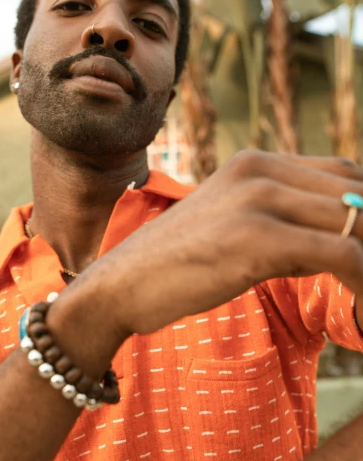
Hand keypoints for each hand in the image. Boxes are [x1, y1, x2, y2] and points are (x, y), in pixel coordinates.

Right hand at [50, 152, 362, 373]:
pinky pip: (339, 253)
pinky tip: (361, 297)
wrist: (121, 285)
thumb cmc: (177, 265)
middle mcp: (259, 170)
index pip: (343, 173)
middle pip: (356, 191)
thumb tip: (342, 242)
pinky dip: (362, 277)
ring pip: (355, 220)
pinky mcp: (256, 238)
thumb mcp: (232, 226)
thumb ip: (283, 223)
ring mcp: (257, 200)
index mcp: (254, 163)